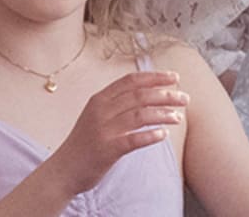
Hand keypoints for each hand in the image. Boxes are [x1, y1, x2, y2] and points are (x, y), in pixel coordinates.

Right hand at [44, 69, 185, 196]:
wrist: (62, 171)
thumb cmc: (85, 143)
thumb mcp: (97, 116)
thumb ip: (118, 104)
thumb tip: (153, 93)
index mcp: (99, 100)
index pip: (131, 81)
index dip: (155, 77)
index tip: (175, 77)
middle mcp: (100, 111)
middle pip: (140, 96)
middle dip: (166, 95)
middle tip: (185, 99)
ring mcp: (103, 130)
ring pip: (140, 115)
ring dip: (164, 114)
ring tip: (178, 117)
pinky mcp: (107, 150)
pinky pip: (134, 139)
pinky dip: (152, 135)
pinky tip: (164, 134)